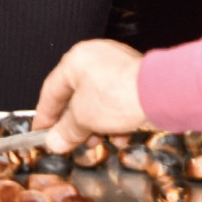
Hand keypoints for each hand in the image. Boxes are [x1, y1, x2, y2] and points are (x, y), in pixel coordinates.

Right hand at [33, 38, 147, 152]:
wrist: (160, 94)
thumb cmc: (120, 95)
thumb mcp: (83, 118)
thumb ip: (65, 131)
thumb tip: (54, 141)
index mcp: (76, 60)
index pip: (51, 90)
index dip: (44, 116)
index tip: (41, 133)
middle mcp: (96, 58)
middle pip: (76, 96)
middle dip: (74, 124)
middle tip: (70, 142)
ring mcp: (118, 67)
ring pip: (99, 100)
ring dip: (95, 125)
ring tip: (97, 142)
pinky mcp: (136, 79)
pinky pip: (118, 101)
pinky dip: (116, 120)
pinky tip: (119, 137)